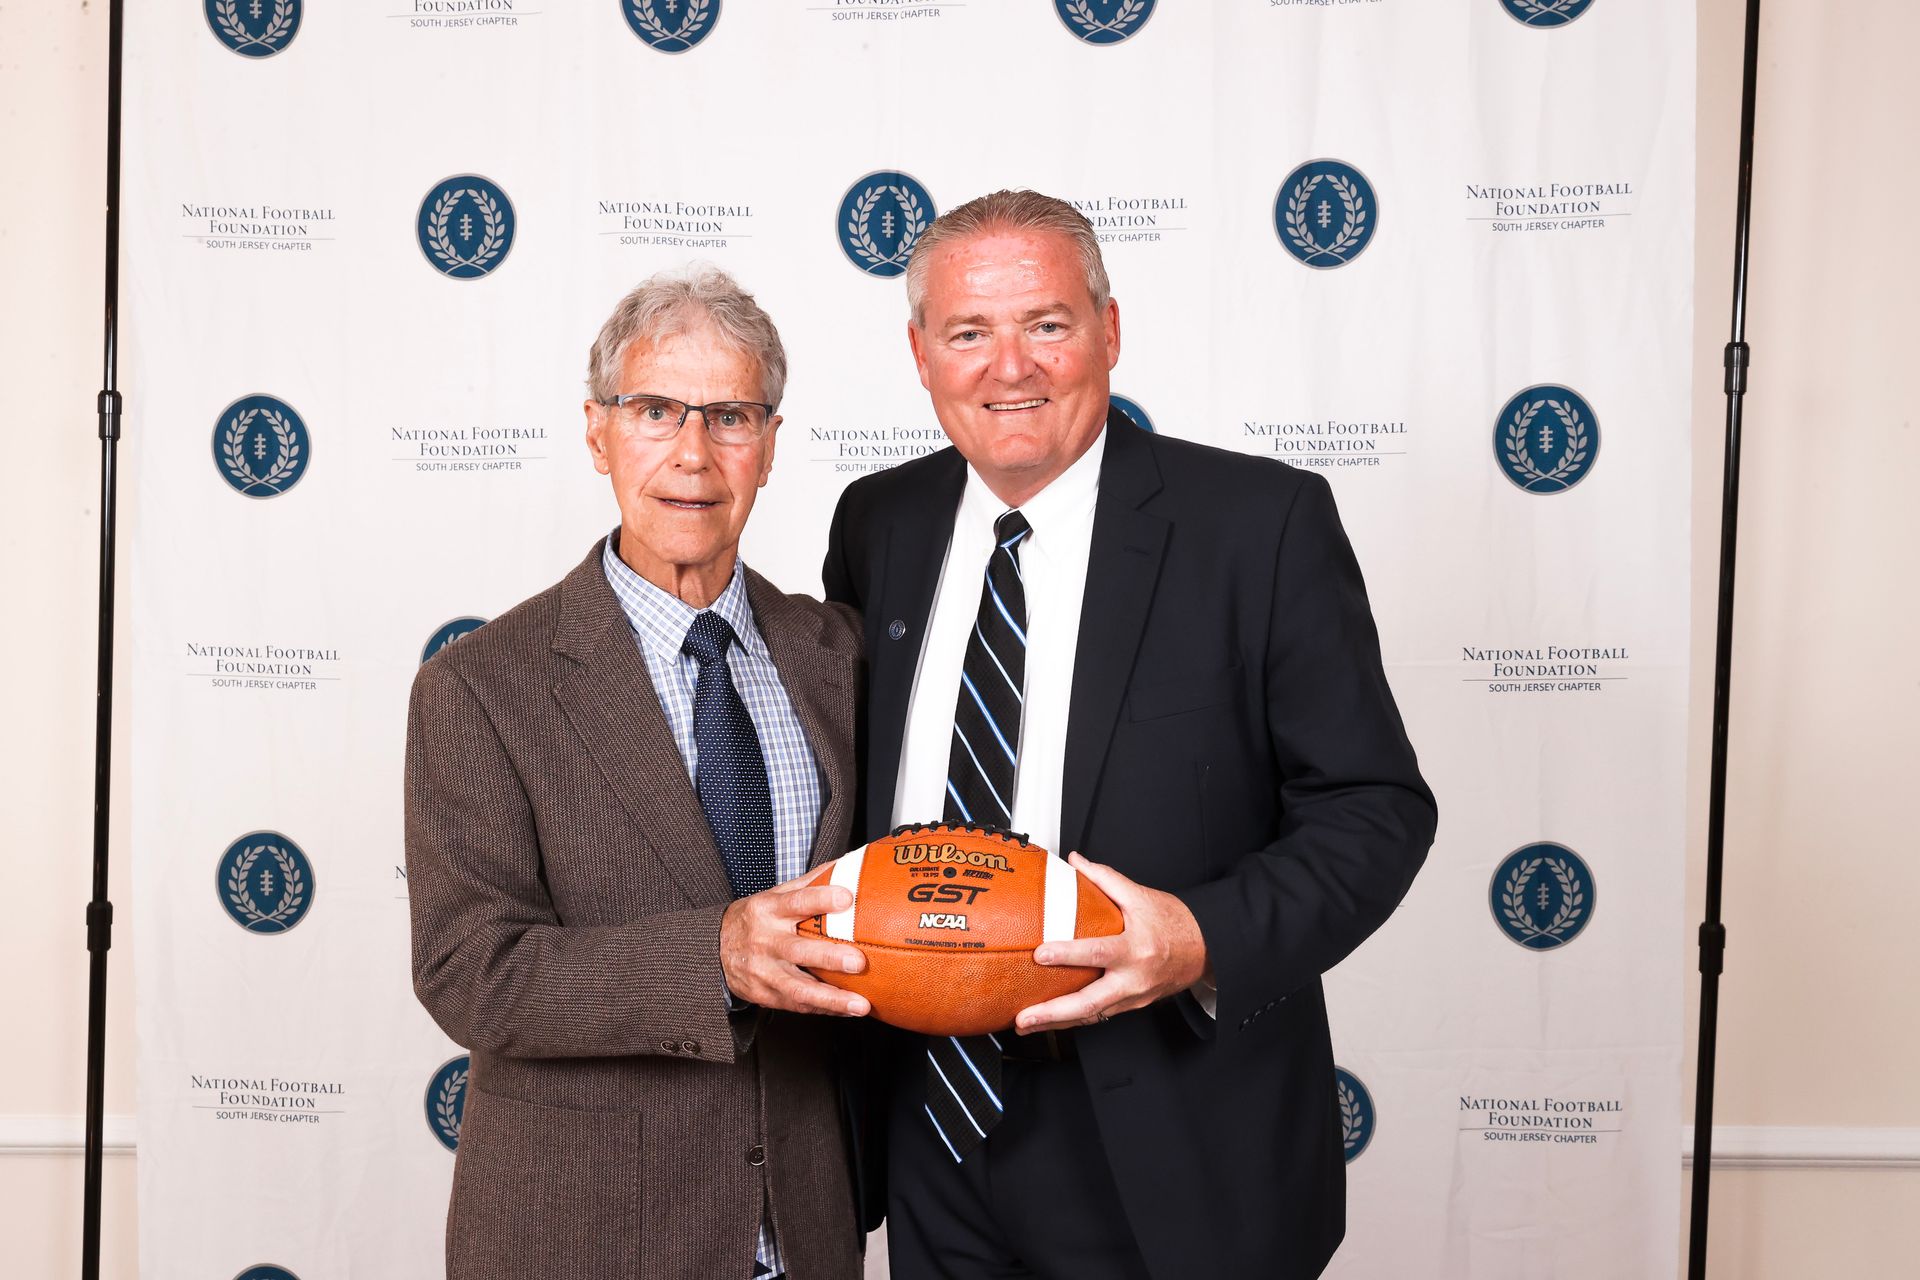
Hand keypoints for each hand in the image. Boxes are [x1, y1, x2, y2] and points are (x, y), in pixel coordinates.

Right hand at [719, 871, 869, 1017]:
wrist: (713, 949)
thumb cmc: (756, 919)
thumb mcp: (774, 896)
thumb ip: (809, 884)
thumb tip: (846, 866)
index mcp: (768, 910)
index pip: (796, 902)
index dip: (821, 899)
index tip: (847, 898)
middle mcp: (765, 940)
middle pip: (798, 950)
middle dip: (829, 957)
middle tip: (859, 961)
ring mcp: (763, 971)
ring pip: (797, 987)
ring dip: (831, 998)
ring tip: (860, 1004)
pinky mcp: (764, 994)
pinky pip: (796, 1004)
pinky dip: (823, 1008)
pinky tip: (846, 1010)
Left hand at [1015, 852, 1209, 1032]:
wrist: (1205, 948)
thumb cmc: (1175, 923)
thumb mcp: (1141, 896)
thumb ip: (1105, 878)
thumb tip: (1075, 861)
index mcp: (1137, 949)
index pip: (1098, 953)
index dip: (1068, 954)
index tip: (1041, 953)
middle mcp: (1134, 979)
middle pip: (1089, 1003)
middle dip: (1053, 1013)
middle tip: (1024, 1017)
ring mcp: (1132, 997)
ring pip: (1090, 1016)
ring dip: (1056, 1023)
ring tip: (1025, 1024)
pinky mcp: (1131, 1005)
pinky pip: (1098, 1015)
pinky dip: (1072, 1019)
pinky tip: (1050, 1021)